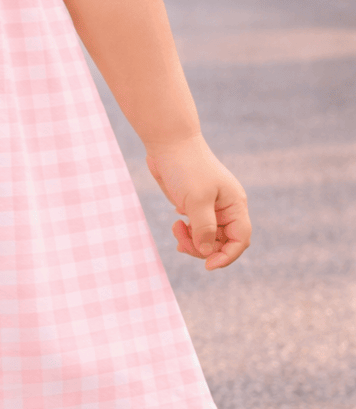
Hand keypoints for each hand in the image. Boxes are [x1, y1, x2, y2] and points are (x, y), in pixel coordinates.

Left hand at [145, 134, 250, 269]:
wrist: (168, 143)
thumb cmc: (186, 167)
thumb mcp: (196, 199)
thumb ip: (203, 228)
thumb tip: (206, 252)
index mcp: (234, 204)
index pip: (240, 239)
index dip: (227, 256)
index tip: (207, 265)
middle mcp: (226, 208)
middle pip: (222, 242)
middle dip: (203, 248)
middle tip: (181, 242)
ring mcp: (210, 207)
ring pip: (208, 237)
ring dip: (193, 241)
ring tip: (177, 230)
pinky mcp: (194, 205)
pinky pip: (196, 228)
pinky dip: (187, 233)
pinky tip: (177, 225)